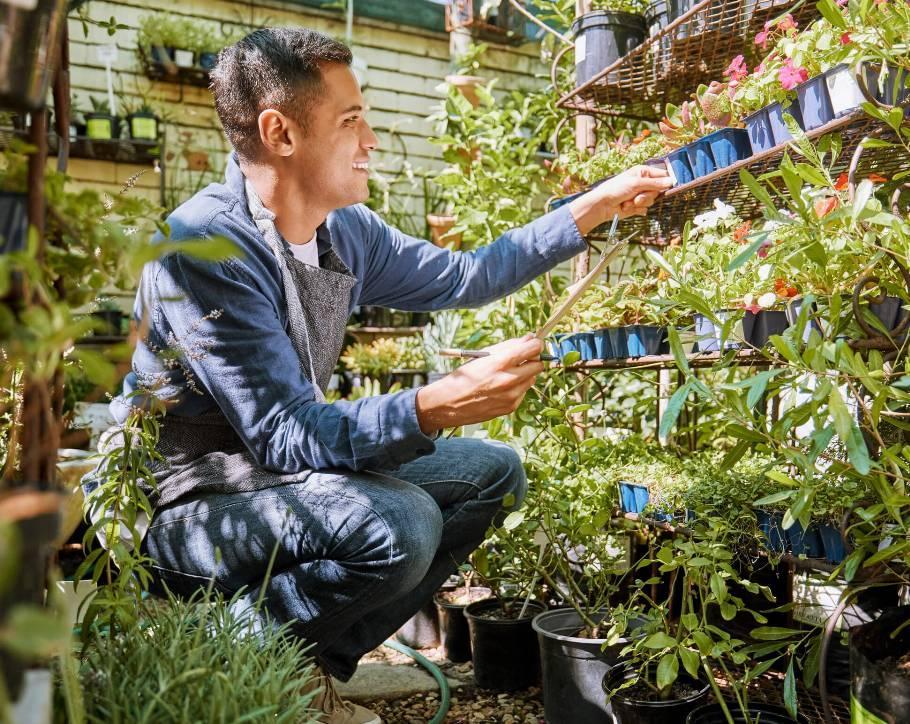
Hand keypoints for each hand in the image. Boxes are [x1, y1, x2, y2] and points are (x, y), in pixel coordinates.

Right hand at [416, 335, 544, 433]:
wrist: (450, 403)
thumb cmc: (465, 376)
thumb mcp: (483, 355)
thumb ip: (508, 346)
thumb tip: (530, 338)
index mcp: (500, 363)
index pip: (532, 349)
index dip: (536, 344)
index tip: (534, 343)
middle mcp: (508, 380)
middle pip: (538, 365)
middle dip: (533, 359)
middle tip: (524, 358)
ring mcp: (511, 396)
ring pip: (532, 379)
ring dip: (525, 374)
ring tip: (507, 374)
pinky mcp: (511, 407)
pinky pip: (523, 392)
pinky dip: (517, 387)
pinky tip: (501, 388)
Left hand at [569, 164, 673, 233]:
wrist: (603, 205)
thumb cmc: (616, 189)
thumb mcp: (636, 183)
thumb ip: (654, 183)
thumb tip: (671, 182)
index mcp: (643, 172)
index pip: (662, 175)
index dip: (666, 182)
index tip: (669, 187)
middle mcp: (644, 182)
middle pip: (658, 190)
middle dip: (647, 196)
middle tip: (636, 197)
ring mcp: (640, 194)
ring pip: (652, 200)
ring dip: (640, 203)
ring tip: (628, 202)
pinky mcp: (637, 205)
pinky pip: (645, 208)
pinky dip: (637, 209)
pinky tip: (627, 207)